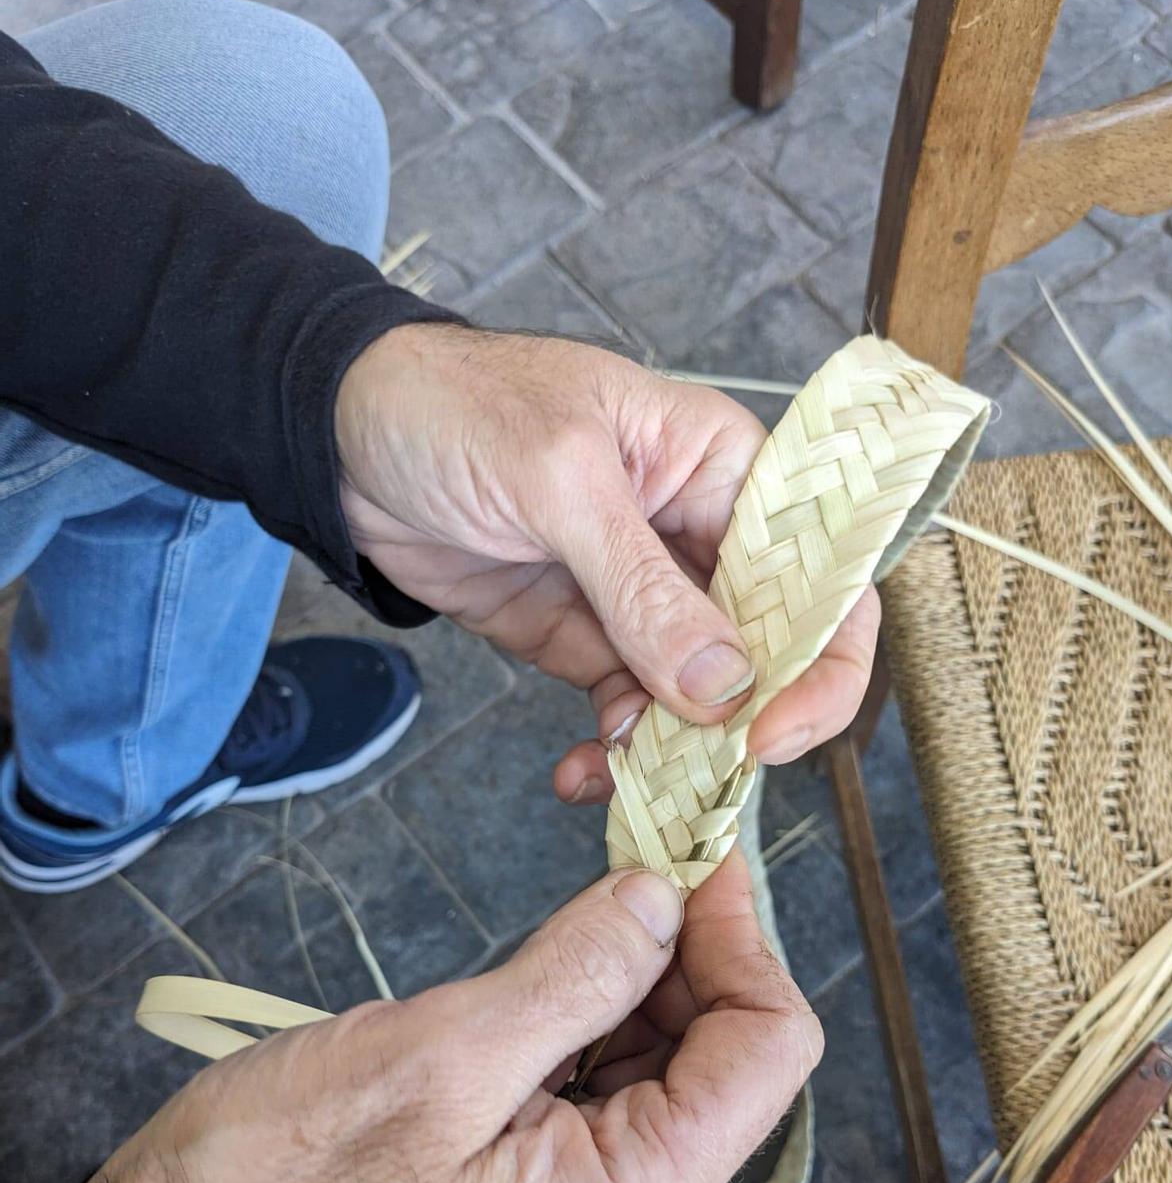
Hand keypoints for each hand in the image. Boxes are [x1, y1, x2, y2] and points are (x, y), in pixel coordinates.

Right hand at [80, 852, 820, 1182]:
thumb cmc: (289, 1174)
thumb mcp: (444, 1052)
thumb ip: (579, 970)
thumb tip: (665, 895)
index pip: (768, 1052)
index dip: (741, 936)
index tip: (688, 854)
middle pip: (727, 1057)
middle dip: (690, 949)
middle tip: (636, 854)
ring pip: (669, 1064)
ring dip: (640, 976)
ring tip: (586, 906)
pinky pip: (609, 1087)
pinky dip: (595, 1014)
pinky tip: (552, 968)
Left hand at [335, 326, 879, 800]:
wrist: (340, 439)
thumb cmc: (455, 407)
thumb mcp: (558, 481)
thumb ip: (642, 587)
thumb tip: (722, 686)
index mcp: (725, 469)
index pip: (821, 570)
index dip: (820, 659)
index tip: (771, 729)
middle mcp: (700, 536)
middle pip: (771, 649)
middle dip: (742, 722)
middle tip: (699, 775)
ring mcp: (643, 596)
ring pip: (698, 698)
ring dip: (671, 751)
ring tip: (620, 774)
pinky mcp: (587, 638)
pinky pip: (629, 712)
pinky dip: (616, 753)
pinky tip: (582, 770)